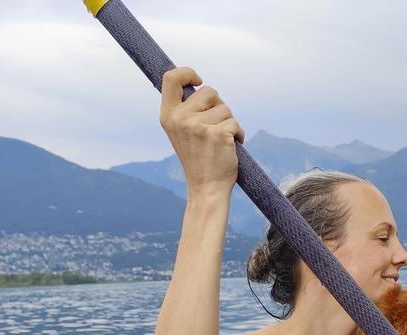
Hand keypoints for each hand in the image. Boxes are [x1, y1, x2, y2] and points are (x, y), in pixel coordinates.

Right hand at [159, 67, 245, 195]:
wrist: (206, 188)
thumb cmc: (198, 159)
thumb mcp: (182, 132)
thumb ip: (186, 109)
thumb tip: (198, 85)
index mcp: (168, 116)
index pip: (171, 78)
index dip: (187, 73)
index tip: (198, 80)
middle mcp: (180, 119)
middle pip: (209, 91)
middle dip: (218, 106)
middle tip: (214, 128)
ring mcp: (198, 126)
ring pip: (225, 108)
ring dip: (229, 123)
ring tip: (221, 142)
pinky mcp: (218, 134)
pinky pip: (235, 123)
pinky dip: (238, 134)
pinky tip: (230, 148)